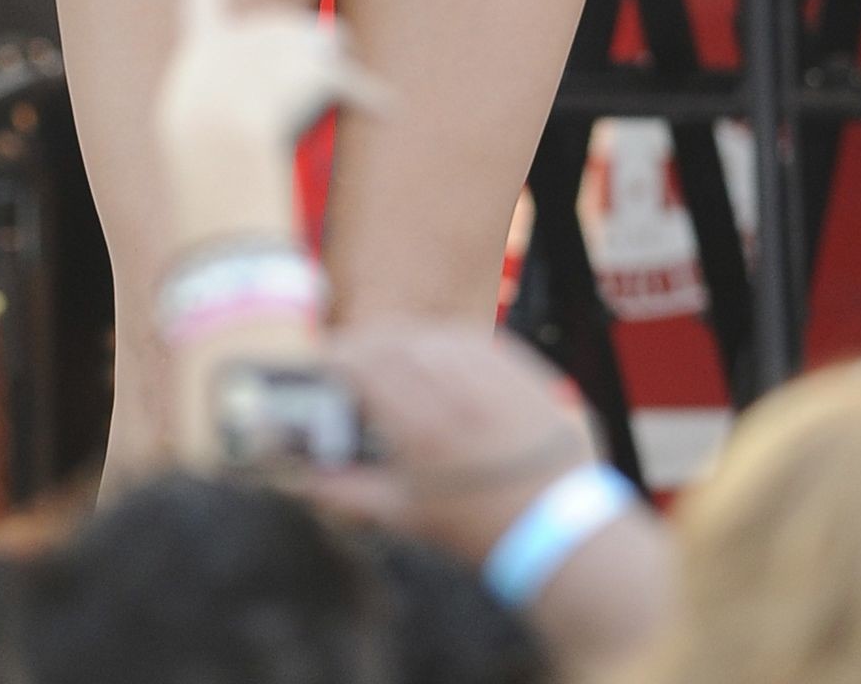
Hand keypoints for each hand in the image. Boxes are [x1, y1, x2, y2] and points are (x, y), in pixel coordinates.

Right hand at [156, 0, 390, 158]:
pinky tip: (386, 110)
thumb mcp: (195, 114)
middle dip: (296, 51)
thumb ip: (221, 105)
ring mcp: (294, 45)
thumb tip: (251, 121)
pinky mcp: (325, 71)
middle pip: (289, 25)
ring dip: (335, 60)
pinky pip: (357, 86)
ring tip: (342, 87)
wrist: (220, 129)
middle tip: (292, 92)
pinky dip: (370, 100)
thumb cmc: (198, 132)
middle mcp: (256, 27)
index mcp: (211, 40)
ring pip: (331, 40)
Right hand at [298, 319, 598, 566]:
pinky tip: (432, 355)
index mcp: (418, 424)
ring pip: (427, 332)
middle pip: (390, 340)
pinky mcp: (516, 364)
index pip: (361, 364)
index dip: (334, 358)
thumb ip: (346, 492)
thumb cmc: (478, 528)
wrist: (559, 527)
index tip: (321, 364)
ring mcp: (487, 371)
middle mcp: (451, 386)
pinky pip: (465, 335)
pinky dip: (439, 340)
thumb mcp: (405, 516)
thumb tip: (301, 478)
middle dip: (362, 345)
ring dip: (399, 340)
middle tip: (347, 361)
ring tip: (387, 358)